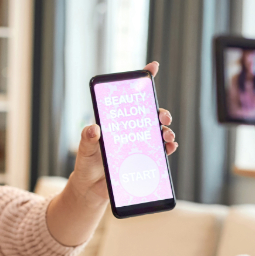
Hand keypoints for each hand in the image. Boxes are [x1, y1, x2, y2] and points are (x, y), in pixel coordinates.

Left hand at [70, 61, 178, 201]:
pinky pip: (160, 152)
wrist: (91, 188)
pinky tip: (170, 147)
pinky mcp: (144, 160)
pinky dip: (168, 148)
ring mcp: (139, 144)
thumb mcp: (84, 150)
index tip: (152, 67)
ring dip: (166, 131)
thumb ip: (88, 138)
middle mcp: (131, 130)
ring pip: (158, 132)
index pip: (131, 96)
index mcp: (117, 121)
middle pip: (150, 115)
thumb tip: (94, 129)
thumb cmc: (87, 164)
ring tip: (166, 135)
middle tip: (162, 117)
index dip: (143, 80)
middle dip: (160, 112)